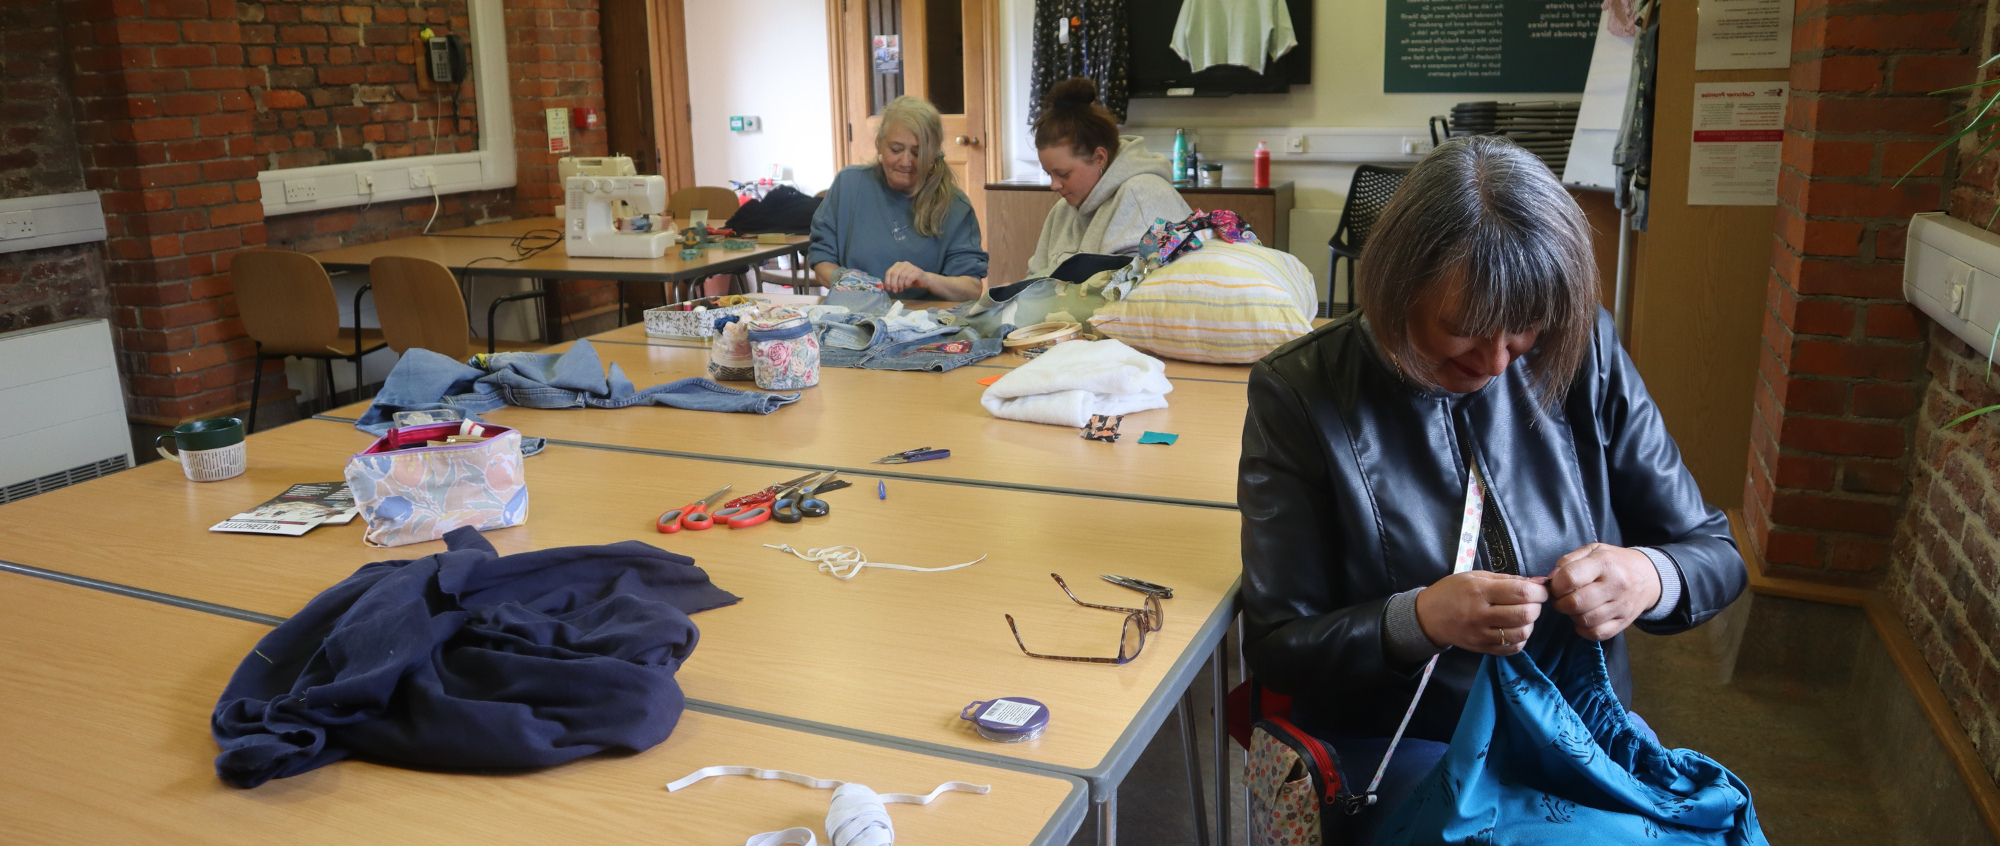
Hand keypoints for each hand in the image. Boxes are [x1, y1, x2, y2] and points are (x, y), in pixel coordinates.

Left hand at [883, 261, 929, 292]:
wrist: (924, 280)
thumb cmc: (910, 280)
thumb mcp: (900, 280)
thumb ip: (892, 281)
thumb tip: (884, 286)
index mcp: (898, 265)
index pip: (889, 272)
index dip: (887, 281)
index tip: (888, 289)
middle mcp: (904, 264)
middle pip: (894, 274)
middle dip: (893, 284)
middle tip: (895, 291)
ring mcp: (911, 266)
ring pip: (901, 276)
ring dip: (900, 285)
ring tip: (901, 290)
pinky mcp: (917, 271)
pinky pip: (909, 278)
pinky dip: (906, 284)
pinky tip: (907, 286)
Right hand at [1414, 571, 1548, 655]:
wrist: (1428, 616)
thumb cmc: (1452, 591)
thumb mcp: (1476, 576)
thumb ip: (1508, 579)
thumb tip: (1538, 582)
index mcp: (1479, 591)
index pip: (1520, 592)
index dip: (1539, 591)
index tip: (1541, 590)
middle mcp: (1480, 614)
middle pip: (1524, 614)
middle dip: (1536, 607)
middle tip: (1532, 602)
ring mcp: (1481, 635)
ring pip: (1521, 633)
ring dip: (1530, 623)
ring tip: (1523, 616)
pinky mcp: (1482, 649)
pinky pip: (1512, 648)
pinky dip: (1521, 639)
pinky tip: (1515, 629)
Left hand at [1548, 544, 1660, 641]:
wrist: (1648, 577)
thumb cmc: (1614, 562)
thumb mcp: (1593, 551)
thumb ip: (1568, 561)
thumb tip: (1551, 579)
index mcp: (1604, 563)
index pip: (1570, 578)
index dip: (1556, 585)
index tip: (1556, 586)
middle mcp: (1615, 585)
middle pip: (1575, 603)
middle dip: (1560, 603)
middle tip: (1561, 598)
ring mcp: (1621, 606)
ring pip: (1585, 620)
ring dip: (1572, 616)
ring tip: (1574, 607)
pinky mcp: (1624, 622)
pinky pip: (1597, 633)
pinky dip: (1584, 629)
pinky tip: (1583, 619)